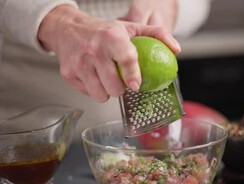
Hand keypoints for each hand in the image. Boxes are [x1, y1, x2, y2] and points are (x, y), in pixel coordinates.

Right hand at [38, 5, 180, 101]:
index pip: (126, 59)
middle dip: (121, 88)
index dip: (133, 75)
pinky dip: (94, 89)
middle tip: (121, 80)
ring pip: (101, 95)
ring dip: (107, 91)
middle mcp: (93, 50)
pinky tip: (94, 76)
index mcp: (111, 37)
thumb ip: (156, 35)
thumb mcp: (130, 27)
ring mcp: (79, 64)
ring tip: (107, 78)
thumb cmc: (103, 31)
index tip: (136, 85)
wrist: (67, 28)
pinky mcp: (68, 74)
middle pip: (114, 86)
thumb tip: (176, 50)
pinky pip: (88, 94)